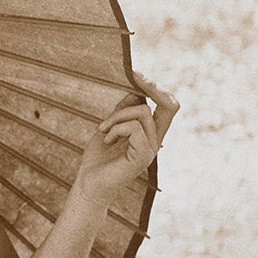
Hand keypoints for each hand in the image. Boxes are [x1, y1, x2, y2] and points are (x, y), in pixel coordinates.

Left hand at [75, 69, 179, 205]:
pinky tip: (106, 138)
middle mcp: (155, 140)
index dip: (155, 87)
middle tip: (134, 76)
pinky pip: (134, 127)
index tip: (135, 73)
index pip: (166, 105)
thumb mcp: (110, 127)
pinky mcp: (143, 157)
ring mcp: (151, 149)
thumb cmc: (98, 158)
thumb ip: (123, 111)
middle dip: (152, 86)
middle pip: (169, 105)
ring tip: (103, 130)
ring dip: (116, 116)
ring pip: (142, 113)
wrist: (88, 184)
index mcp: (150, 133)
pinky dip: (116, 128)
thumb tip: (135, 91)